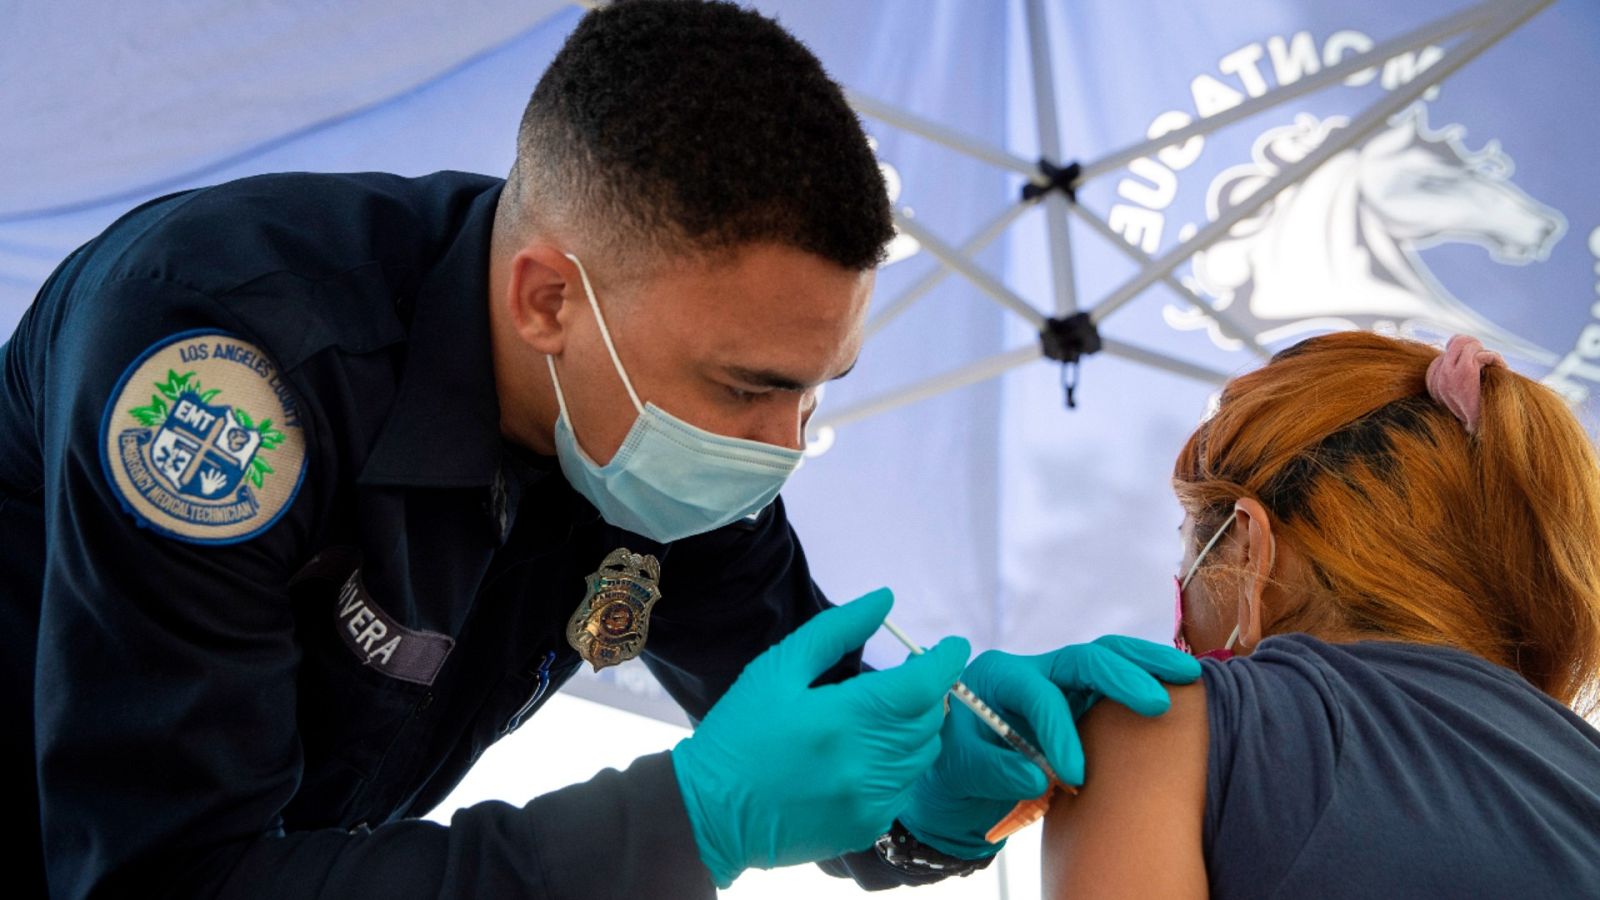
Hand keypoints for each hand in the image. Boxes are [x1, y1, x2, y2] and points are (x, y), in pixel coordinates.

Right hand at [671, 589, 968, 887]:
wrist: (711, 812)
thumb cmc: (740, 733)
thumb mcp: (778, 669)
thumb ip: (836, 632)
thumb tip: (885, 600)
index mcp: (845, 717)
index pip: (923, 684)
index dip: (946, 661)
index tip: (952, 645)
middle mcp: (867, 763)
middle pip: (930, 719)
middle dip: (929, 692)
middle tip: (909, 677)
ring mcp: (871, 800)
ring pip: (924, 755)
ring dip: (917, 728)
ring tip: (885, 715)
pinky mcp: (868, 827)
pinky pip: (906, 788)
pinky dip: (900, 765)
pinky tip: (867, 755)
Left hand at [899, 635, 1201, 857]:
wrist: (956, 780)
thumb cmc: (951, 771)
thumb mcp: (958, 772)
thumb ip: (993, 771)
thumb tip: (1037, 778)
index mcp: (997, 678)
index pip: (1037, 693)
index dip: (1059, 732)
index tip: (1074, 776)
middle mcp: (1034, 670)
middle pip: (1083, 658)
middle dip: (1122, 677)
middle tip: (1159, 704)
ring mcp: (1061, 682)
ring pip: (1109, 659)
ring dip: (1149, 665)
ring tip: (1189, 675)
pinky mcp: (1082, 700)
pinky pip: (1116, 683)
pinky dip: (1146, 681)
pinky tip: (1182, 690)